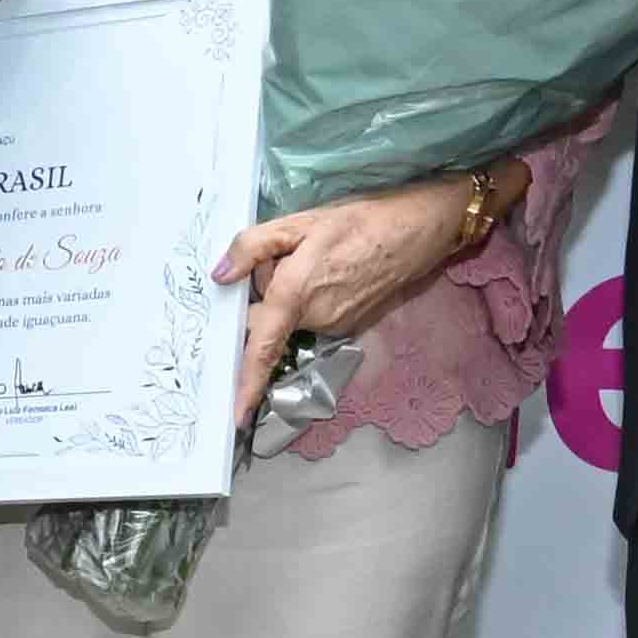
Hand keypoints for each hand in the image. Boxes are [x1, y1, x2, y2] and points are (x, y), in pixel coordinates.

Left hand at [213, 177, 483, 423]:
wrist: (416, 232)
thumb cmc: (359, 222)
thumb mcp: (298, 222)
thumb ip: (252, 247)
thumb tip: (221, 276)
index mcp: (295, 295)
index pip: (263, 349)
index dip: (248, 384)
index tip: (236, 416)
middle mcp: (315, 319)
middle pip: (268, 320)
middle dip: (264, 294)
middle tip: (288, 255)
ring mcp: (334, 325)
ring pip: (291, 316)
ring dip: (289, 294)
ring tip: (316, 257)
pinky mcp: (349, 324)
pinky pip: (311, 314)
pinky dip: (309, 297)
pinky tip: (330, 269)